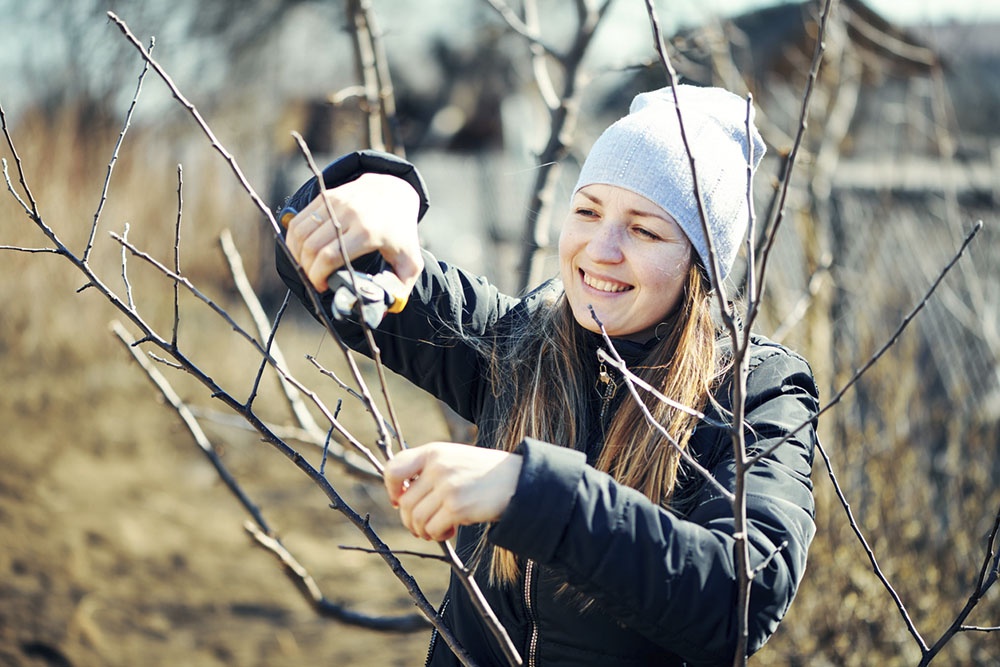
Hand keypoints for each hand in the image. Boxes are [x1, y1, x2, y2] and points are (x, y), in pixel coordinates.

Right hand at [284, 173, 423, 293]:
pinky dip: (294, 239)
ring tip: (305, 268)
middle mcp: (350, 215)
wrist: (394, 191)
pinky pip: (299, 220)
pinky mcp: (326, 196)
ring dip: (297, 255)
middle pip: (312, 247)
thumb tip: (385, 309)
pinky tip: (300, 252)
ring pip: (301, 233)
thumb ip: (401, 288)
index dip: (318, 276)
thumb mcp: (410, 261)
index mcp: (368, 232)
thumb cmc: (400, 231)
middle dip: (306, 269)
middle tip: (313, 280)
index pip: (330, 257)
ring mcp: (335, 203)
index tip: (321, 287)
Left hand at [384, 442, 522, 541]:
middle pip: (405, 503)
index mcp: (434, 451)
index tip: (398, 501)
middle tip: (421, 527)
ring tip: (436, 530)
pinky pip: (432, 529)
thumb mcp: (454, 458)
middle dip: (410, 521)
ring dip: (423, 531)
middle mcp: (437, 466)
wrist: (518, 480)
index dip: (390, 489)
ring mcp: (447, 486)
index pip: (393, 468)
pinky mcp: (457, 506)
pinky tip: (450, 531)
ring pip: (416, 519)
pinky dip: (437, 536)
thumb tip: (399, 499)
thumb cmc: (484, 473)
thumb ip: (429, 470)